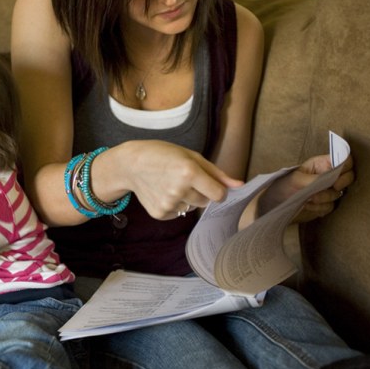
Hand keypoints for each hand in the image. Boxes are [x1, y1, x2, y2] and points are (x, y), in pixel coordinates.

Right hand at [121, 140, 243, 219]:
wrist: (130, 164)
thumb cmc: (162, 154)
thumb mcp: (191, 156)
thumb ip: (216, 173)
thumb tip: (239, 185)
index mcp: (189, 172)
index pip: (219, 194)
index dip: (217, 190)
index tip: (210, 184)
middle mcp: (179, 190)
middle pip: (205, 202)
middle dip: (199, 192)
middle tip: (182, 179)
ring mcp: (168, 203)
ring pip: (190, 208)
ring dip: (185, 199)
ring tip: (169, 184)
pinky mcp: (159, 213)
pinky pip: (177, 214)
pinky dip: (173, 205)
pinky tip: (161, 192)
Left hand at [260, 154, 354, 222]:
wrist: (275, 204)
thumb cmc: (283, 185)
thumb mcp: (297, 179)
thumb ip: (316, 178)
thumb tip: (333, 177)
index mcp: (321, 164)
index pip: (344, 159)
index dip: (346, 167)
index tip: (338, 176)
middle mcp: (327, 176)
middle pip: (348, 177)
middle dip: (341, 183)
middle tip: (332, 187)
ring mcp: (327, 190)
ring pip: (339, 194)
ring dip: (325, 197)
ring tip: (309, 198)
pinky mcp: (325, 203)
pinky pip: (331, 206)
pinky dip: (320, 207)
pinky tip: (307, 205)